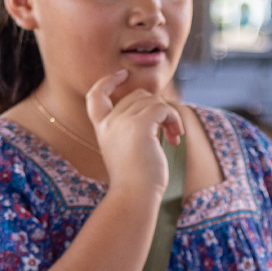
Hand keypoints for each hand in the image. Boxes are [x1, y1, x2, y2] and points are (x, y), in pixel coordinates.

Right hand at [85, 70, 181, 197]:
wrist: (134, 195)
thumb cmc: (136, 180)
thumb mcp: (128, 150)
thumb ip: (133, 129)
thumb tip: (157, 108)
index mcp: (102, 128)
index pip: (96, 95)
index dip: (108, 81)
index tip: (123, 75)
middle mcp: (109, 122)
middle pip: (138, 96)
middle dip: (158, 109)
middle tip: (170, 132)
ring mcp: (122, 122)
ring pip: (153, 101)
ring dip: (170, 117)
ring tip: (174, 138)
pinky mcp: (139, 126)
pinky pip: (163, 109)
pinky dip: (174, 120)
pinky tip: (175, 138)